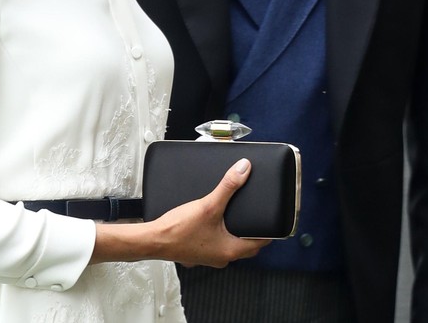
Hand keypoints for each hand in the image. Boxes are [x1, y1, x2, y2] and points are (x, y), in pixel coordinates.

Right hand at [90, 158, 268, 266]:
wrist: (152, 240)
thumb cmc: (178, 230)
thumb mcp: (209, 204)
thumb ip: (229, 186)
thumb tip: (244, 169)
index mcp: (230, 250)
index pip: (260, 243)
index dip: (269, 230)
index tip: (275, 219)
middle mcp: (222, 257)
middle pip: (247, 244)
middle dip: (254, 230)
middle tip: (259, 213)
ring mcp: (209, 256)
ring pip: (231, 244)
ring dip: (237, 231)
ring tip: (240, 213)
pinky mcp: (198, 251)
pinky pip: (217, 242)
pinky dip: (222, 232)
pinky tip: (216, 219)